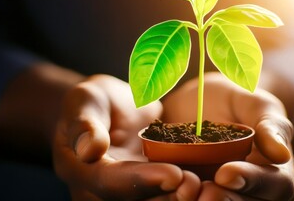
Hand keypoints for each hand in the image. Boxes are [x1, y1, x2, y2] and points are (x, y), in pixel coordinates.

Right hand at [53, 74, 199, 200]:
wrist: (110, 110)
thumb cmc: (93, 102)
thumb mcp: (84, 102)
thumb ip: (84, 124)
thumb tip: (90, 149)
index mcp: (83, 173)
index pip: (111, 182)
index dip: (143, 180)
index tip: (174, 174)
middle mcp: (104, 191)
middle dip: (168, 197)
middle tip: (197, 186)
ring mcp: (128, 191)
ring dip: (180, 198)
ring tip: (207, 188)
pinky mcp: (149, 186)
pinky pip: (166, 192)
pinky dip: (186, 191)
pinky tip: (210, 184)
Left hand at [162, 72, 293, 200]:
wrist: (200, 104)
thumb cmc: (236, 102)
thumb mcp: (257, 104)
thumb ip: (272, 125)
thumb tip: (283, 154)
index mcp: (276, 172)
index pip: (275, 185)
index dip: (252, 182)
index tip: (226, 173)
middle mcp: (252, 191)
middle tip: (205, 192)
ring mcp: (223, 194)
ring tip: (185, 192)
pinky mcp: (195, 193)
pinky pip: (192, 199)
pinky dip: (181, 197)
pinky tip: (169, 190)